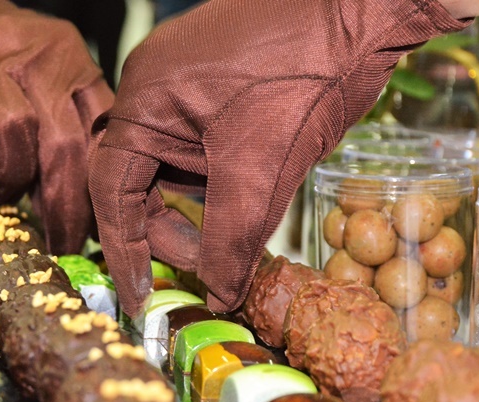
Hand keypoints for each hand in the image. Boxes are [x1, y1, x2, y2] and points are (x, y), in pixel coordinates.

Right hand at [0, 0, 113, 253]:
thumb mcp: (46, 70)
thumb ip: (70, 117)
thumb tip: (87, 197)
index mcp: (70, 61)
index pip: (101, 131)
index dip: (101, 187)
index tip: (99, 225)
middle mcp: (31, 60)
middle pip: (64, 143)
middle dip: (65, 206)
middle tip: (60, 240)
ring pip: (14, 135)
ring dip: (13, 179)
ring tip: (6, 194)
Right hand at [89, 0, 469, 316]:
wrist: (365, 5)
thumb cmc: (308, 69)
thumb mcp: (262, 170)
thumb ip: (230, 241)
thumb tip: (218, 296)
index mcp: (143, 101)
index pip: (114, 189)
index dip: (124, 248)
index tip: (141, 294)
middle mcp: (152, 89)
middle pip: (142, 182)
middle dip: (172, 230)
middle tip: (210, 267)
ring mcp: (185, 83)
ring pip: (176, 168)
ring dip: (201, 209)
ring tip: (237, 237)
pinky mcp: (217, 85)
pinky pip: (202, 147)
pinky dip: (220, 184)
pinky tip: (250, 201)